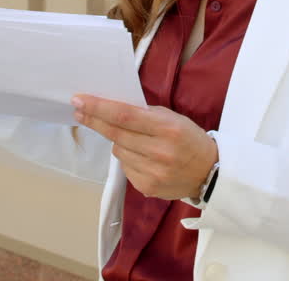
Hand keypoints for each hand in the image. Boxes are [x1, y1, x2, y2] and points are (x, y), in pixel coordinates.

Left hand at [72, 95, 217, 199]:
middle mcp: (159, 152)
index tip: (79, 100)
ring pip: (118, 151)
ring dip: (119, 141)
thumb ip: (145, 115)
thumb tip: (111, 109)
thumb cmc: (189, 139)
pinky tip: (143, 157)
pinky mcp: (147, 187)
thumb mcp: (174, 119)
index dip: (98, 108)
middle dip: (94, 120)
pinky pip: (125, 167)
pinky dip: (128, 158)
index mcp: (167, 129)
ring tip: (136, 140)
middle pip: (115, 134)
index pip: (124, 116)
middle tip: (79, 110)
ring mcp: (152, 173)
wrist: (210, 173)